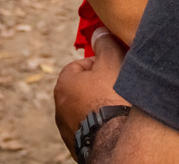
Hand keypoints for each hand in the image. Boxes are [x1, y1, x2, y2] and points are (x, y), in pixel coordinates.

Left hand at [55, 27, 130, 157]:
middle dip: (99, 85)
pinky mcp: (78, 145)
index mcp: (63, 85)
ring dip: (100, 105)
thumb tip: (99, 32)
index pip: (80, 65)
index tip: (113, 68)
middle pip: (83, 87)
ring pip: (86, 109)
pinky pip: (91, 127)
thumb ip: (104, 44)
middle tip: (118, 85)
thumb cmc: (112, 98)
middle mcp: (60, 108)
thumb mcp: (111, 62)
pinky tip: (115, 122)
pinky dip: (100, 123)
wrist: (116, 140)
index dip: (99, 63)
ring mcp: (68, 129)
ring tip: (118, 105)